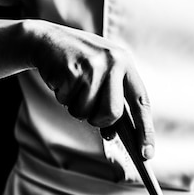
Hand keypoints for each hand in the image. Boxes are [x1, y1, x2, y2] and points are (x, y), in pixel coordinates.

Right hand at [28, 21, 154, 157]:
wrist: (46, 40)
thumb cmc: (78, 63)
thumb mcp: (101, 74)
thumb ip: (110, 101)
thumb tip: (112, 135)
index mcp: (126, 63)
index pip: (141, 102)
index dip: (145, 130)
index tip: (147, 154)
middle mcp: (114, 61)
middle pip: (112, 114)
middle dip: (98, 119)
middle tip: (88, 107)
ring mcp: (93, 64)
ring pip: (86, 112)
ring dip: (76, 107)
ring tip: (74, 86)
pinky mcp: (71, 69)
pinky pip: (68, 102)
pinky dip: (63, 97)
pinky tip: (62, 80)